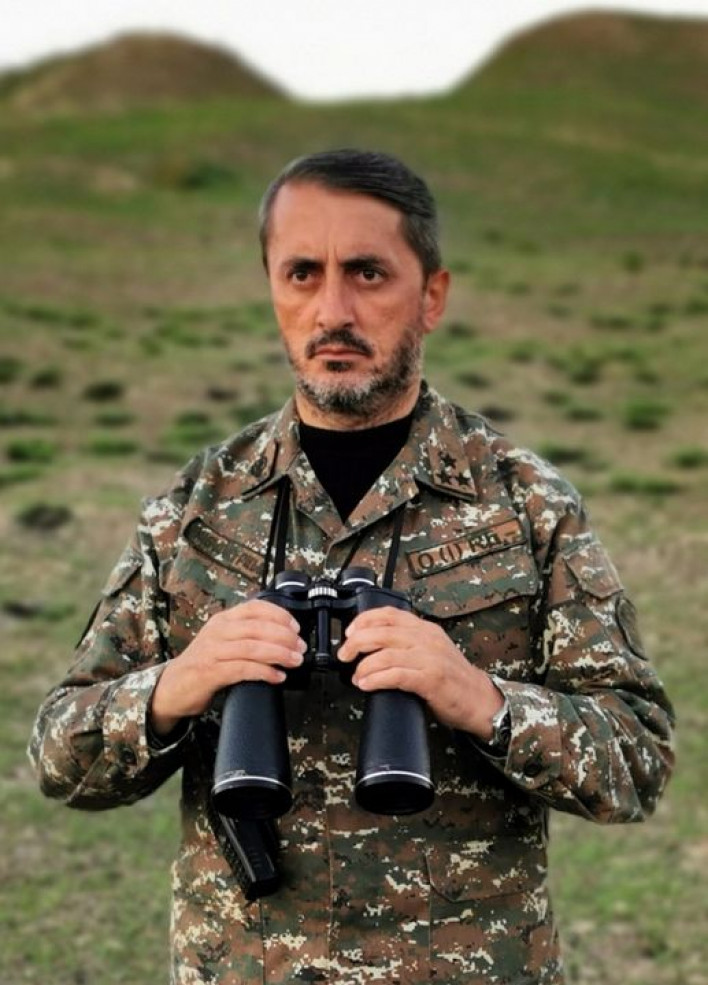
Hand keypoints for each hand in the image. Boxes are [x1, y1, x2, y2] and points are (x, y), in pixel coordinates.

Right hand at [150, 600, 305, 735]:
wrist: (173, 687)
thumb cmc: (204, 663)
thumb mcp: (223, 640)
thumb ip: (246, 634)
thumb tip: (283, 636)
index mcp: (223, 619)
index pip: (255, 608)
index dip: (279, 615)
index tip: (296, 628)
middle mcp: (218, 631)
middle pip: (258, 627)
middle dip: (284, 637)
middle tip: (300, 648)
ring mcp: (213, 651)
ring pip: (252, 647)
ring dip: (279, 654)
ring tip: (294, 661)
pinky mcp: (210, 672)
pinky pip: (243, 669)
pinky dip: (264, 672)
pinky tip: (277, 677)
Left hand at [337, 607, 503, 737]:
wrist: (479, 699)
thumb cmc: (452, 678)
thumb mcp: (431, 650)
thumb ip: (408, 643)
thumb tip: (372, 645)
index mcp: (425, 629)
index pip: (390, 614)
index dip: (365, 620)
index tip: (349, 631)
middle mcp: (427, 639)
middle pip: (383, 632)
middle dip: (357, 642)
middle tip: (344, 654)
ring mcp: (430, 658)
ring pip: (387, 653)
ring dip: (365, 665)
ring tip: (356, 676)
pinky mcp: (431, 679)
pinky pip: (397, 675)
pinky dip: (377, 679)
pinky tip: (367, 684)